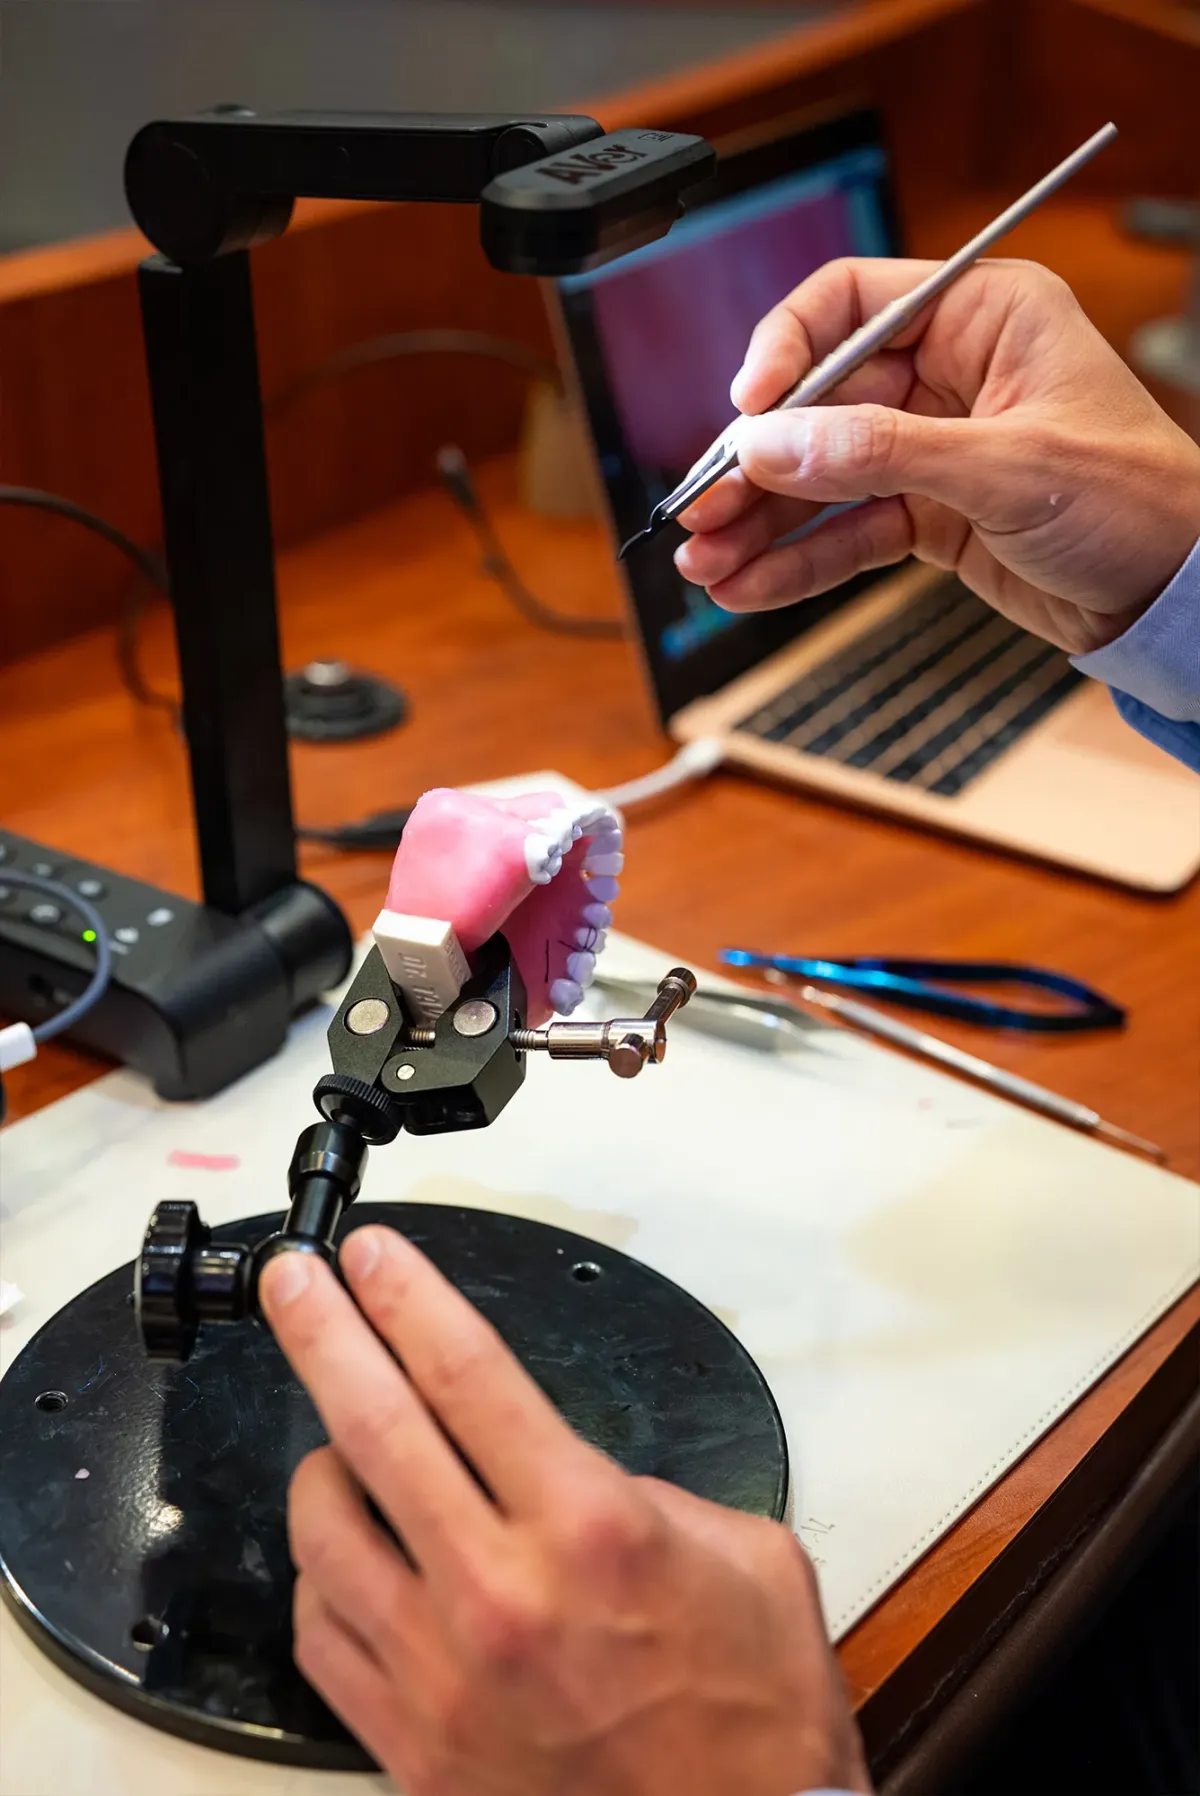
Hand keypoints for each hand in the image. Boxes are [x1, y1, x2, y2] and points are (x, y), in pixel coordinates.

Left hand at [261, 1228, 870, 1795]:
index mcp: (589, 1528)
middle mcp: (503, 1594)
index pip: (468, 1373)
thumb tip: (590, 1471)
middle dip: (322, 1333)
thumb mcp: (749, 1559)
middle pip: (375, 1425)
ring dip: (319, 1466)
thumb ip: (657, 1491)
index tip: (374, 1258)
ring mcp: (444, 1674)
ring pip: (323, 1535)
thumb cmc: (755, 1725)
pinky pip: (323, 1637)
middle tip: (293, 1284)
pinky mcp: (413, 1745)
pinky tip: (341, 1558)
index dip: (408, 1297)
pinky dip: (321, 1581)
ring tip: (332, 1437)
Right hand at [674, 258, 1199, 654]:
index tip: (747, 409)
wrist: (1177, 595)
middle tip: (702, 509)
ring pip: (823, 475)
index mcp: (981, 316)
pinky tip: (749, 584)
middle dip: (757, 463)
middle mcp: (950, 374)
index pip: (848, 304)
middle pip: (817, 402)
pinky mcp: (929, 514)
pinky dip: (798, 560)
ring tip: (707, 561)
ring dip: (762, 521)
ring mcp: (934, 446)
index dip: (784, 351)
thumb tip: (776, 445)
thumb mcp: (1007, 468)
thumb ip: (882, 453)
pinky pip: (846, 531)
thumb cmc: (1137, 500)